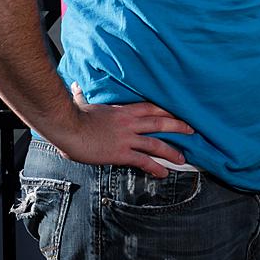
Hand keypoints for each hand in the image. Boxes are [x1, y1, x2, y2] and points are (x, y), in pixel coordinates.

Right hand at [53, 84, 195, 175]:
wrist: (68, 127)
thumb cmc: (73, 117)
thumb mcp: (82, 103)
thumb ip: (82, 96)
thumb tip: (75, 86)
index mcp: (123, 110)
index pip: (151, 107)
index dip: (167, 110)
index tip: (179, 112)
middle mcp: (129, 122)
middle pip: (160, 122)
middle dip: (178, 126)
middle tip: (192, 130)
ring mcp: (126, 138)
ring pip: (156, 143)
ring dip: (172, 151)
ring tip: (183, 158)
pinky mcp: (120, 152)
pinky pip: (143, 160)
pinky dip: (155, 167)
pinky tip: (163, 173)